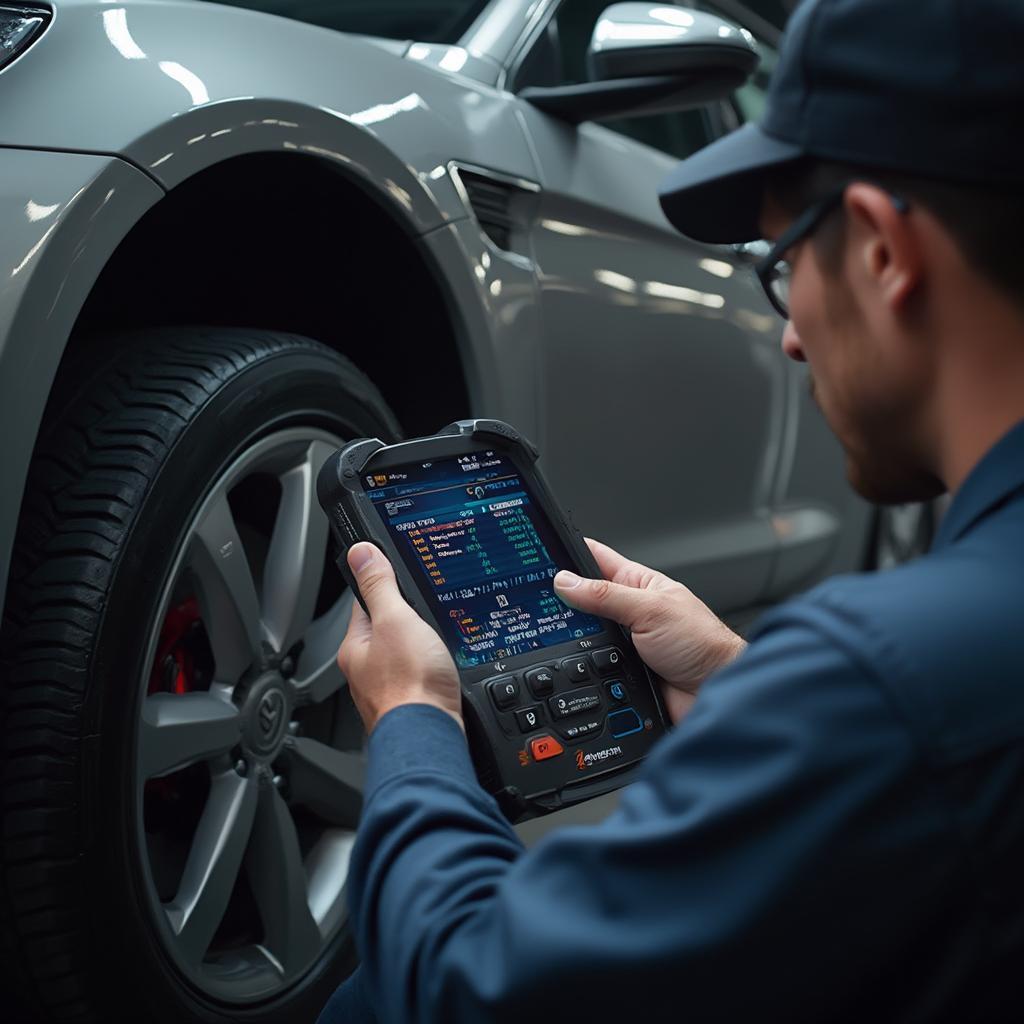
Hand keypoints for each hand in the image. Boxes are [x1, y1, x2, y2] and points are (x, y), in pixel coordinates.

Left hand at [337, 543, 462, 733]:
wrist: (430, 735)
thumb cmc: (409, 686)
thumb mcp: (396, 620)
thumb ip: (380, 586)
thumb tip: (361, 553)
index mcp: (355, 647)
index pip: (366, 603)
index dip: (385, 585)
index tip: (398, 574)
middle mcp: (367, 670)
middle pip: (387, 631)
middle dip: (407, 620)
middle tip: (427, 610)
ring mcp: (390, 689)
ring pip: (405, 656)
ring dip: (421, 647)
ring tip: (438, 640)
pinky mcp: (413, 704)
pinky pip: (421, 676)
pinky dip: (432, 669)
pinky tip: (444, 669)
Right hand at [554, 538, 745, 723]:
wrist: (716, 691)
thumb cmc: (702, 644)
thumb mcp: (650, 610)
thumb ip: (606, 596)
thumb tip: (565, 581)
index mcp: (638, 584)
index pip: (595, 559)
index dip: (569, 553)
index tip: (540, 551)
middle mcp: (628, 611)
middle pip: (582, 600)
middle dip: (561, 601)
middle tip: (536, 600)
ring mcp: (622, 642)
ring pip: (581, 636)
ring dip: (571, 638)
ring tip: (553, 633)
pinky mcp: (619, 672)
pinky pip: (589, 666)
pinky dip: (580, 667)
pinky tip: (571, 666)